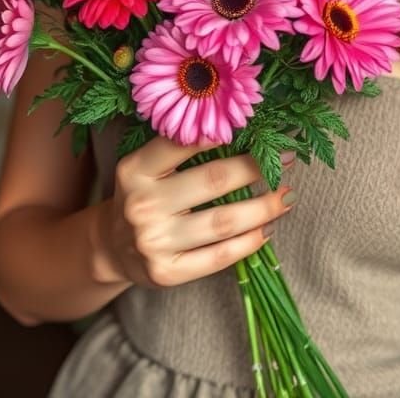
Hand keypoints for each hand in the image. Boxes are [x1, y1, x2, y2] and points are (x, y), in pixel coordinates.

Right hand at [93, 134, 296, 288]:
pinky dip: (250, 241)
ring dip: (264, 207)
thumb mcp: (147, 167)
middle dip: (256, 168)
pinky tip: (268, 228)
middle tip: (285, 159)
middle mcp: (142, 205)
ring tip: (287, 196)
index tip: (257, 126)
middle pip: (213, 181)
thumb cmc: (144, 195)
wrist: (112, 247)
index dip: (221, 133)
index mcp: (135, 170)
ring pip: (223, 222)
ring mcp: (153, 242)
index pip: (181, 144)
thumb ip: (181, 149)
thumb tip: (241, 129)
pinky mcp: (166, 273)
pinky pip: (219, 256)